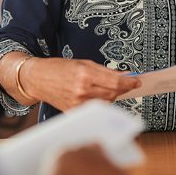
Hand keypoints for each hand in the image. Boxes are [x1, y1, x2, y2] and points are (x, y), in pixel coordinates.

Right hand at [21, 57, 140, 111]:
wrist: (38, 79)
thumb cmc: (58, 68)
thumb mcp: (83, 63)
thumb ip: (104, 70)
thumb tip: (123, 76)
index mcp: (84, 74)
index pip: (115, 82)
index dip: (129, 82)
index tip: (137, 81)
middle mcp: (82, 90)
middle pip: (113, 93)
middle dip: (122, 89)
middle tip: (128, 84)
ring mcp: (78, 103)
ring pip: (106, 102)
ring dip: (112, 95)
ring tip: (107, 88)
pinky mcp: (74, 112)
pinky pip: (95, 109)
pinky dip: (100, 102)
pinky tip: (97, 96)